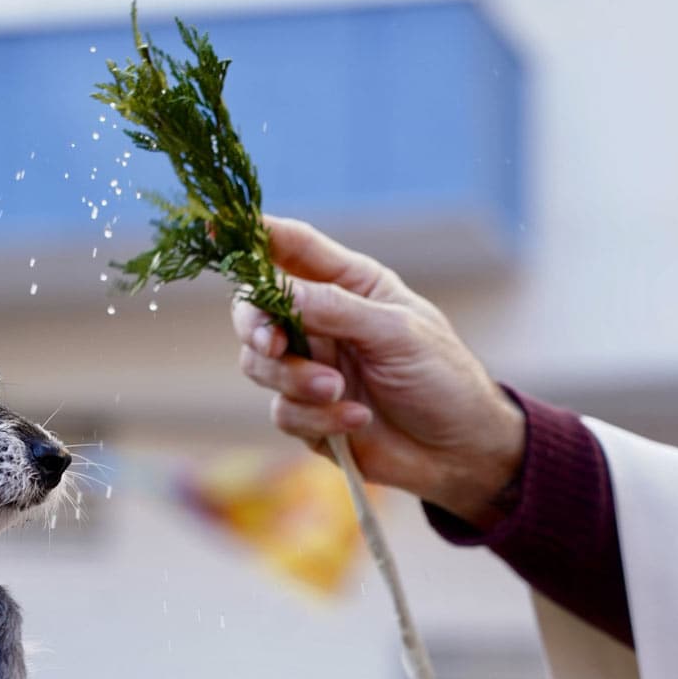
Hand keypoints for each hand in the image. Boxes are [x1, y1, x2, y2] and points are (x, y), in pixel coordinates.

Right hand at [233, 216, 525, 529]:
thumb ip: (335, 309)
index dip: (254, 234)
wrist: (460, 451)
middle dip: (256, 328)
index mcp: (347, 285)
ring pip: (259, 365)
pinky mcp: (308, 415)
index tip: (218, 227)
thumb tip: (278, 291)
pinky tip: (358, 420)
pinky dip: (318, 417)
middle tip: (274, 346)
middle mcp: (320, 322)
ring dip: (294, 380)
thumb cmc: (442, 377)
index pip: (291, 249)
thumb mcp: (397, 332)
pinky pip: (283, 412)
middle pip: (255, 311)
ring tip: (339, 392)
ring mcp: (310, 369)